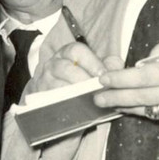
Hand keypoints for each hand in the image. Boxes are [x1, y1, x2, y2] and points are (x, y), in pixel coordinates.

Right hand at [25, 42, 122, 159]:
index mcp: (65, 54)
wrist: (57, 103)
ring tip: (88, 100)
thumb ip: (106, 66)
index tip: (102, 75)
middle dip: (82, 79)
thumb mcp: (92, 71)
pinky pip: (51, 101)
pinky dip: (65, 105)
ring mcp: (43, 82)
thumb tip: (117, 64)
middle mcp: (51, 65)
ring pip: (57, 85)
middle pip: (64, 67)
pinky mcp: (41, 99)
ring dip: (74, 93)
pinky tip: (77, 109)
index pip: (76, 50)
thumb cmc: (78, 82)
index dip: (91, 62)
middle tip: (96, 90)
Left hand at [94, 40, 158, 133]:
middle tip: (96, 96)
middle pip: (140, 96)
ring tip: (107, 102)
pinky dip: (144, 109)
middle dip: (114, 96)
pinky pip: (158, 115)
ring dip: (124, 105)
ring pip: (146, 109)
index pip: (144, 76)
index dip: (120, 78)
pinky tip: (131, 105)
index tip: (103, 78)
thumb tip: (141, 63)